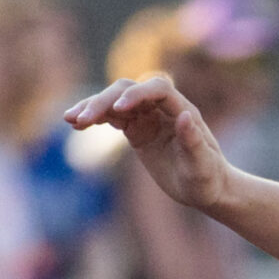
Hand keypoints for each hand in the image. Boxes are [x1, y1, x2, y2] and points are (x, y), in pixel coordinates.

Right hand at [64, 77, 231, 210]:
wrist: (207, 190)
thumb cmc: (208, 179)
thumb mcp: (202, 166)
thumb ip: (194, 143)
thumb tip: (185, 117)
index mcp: (182, 111)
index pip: (157, 89)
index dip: (137, 93)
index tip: (119, 108)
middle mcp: (163, 108)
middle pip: (128, 90)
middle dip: (104, 101)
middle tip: (83, 119)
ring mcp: (147, 117)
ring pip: (114, 100)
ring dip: (92, 106)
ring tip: (70, 119)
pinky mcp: (136, 129)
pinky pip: (111, 116)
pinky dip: (94, 117)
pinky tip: (76, 124)